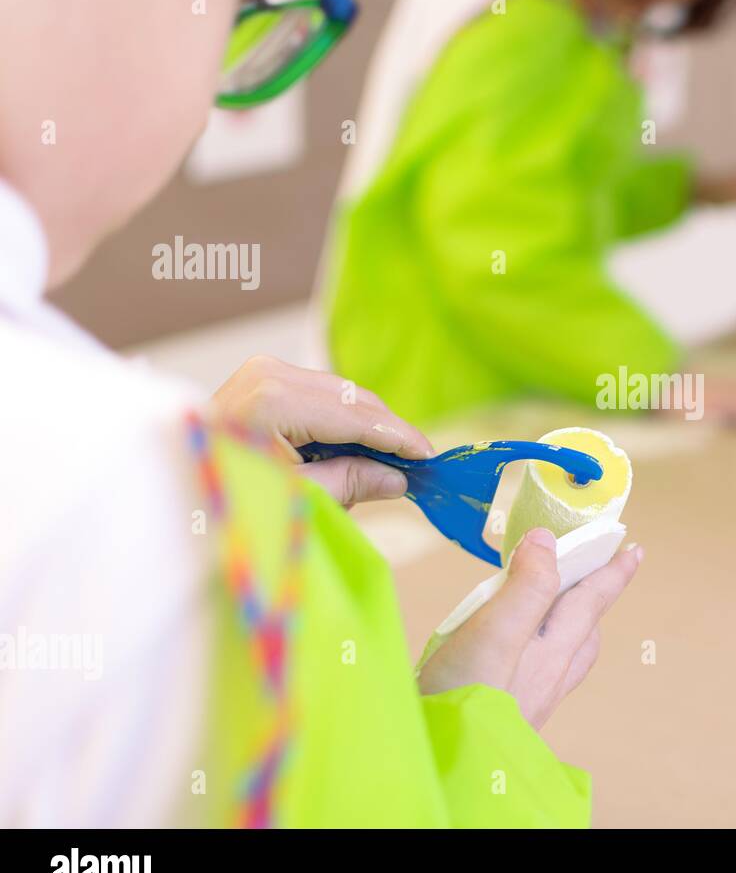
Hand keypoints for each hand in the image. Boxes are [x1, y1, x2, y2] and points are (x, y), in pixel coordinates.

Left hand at [211, 355, 435, 507]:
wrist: (166, 492)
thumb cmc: (222, 501)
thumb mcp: (295, 499)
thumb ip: (350, 482)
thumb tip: (398, 479)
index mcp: (274, 401)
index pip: (356, 416)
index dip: (399, 438)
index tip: (431, 457)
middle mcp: (268, 373)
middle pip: (352, 398)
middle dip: (387, 431)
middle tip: (418, 465)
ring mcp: (262, 371)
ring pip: (340, 394)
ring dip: (366, 426)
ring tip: (388, 463)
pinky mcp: (259, 378)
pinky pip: (318, 396)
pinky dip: (341, 421)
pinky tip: (355, 449)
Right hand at [419, 529, 642, 728]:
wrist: (447, 765)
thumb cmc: (469, 699)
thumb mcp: (497, 630)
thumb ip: (526, 586)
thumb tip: (547, 541)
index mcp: (555, 650)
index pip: (593, 600)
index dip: (613, 572)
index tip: (635, 551)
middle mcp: (551, 676)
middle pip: (586, 629)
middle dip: (595, 598)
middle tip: (599, 575)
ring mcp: (533, 698)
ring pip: (567, 654)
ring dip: (572, 625)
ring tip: (562, 608)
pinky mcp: (509, 713)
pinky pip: (541, 671)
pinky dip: (541, 649)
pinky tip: (515, 653)